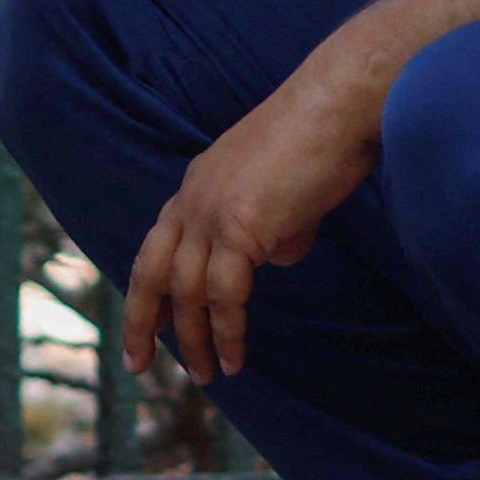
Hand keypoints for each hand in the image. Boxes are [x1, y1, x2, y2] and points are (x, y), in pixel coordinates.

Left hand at [123, 52, 387, 382]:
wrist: (341, 102)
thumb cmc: (326, 139)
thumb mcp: (286, 191)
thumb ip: (275, 224)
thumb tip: (279, 255)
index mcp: (198, 183)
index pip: (160, 245)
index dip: (150, 288)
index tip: (149, 324)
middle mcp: (193, 196)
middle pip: (152, 270)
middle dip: (142, 321)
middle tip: (137, 364)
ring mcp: (213, 210)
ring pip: (187, 290)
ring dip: (193, 339)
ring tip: (206, 376)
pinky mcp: (241, 225)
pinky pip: (226, 292)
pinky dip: (227, 330)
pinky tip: (234, 356)